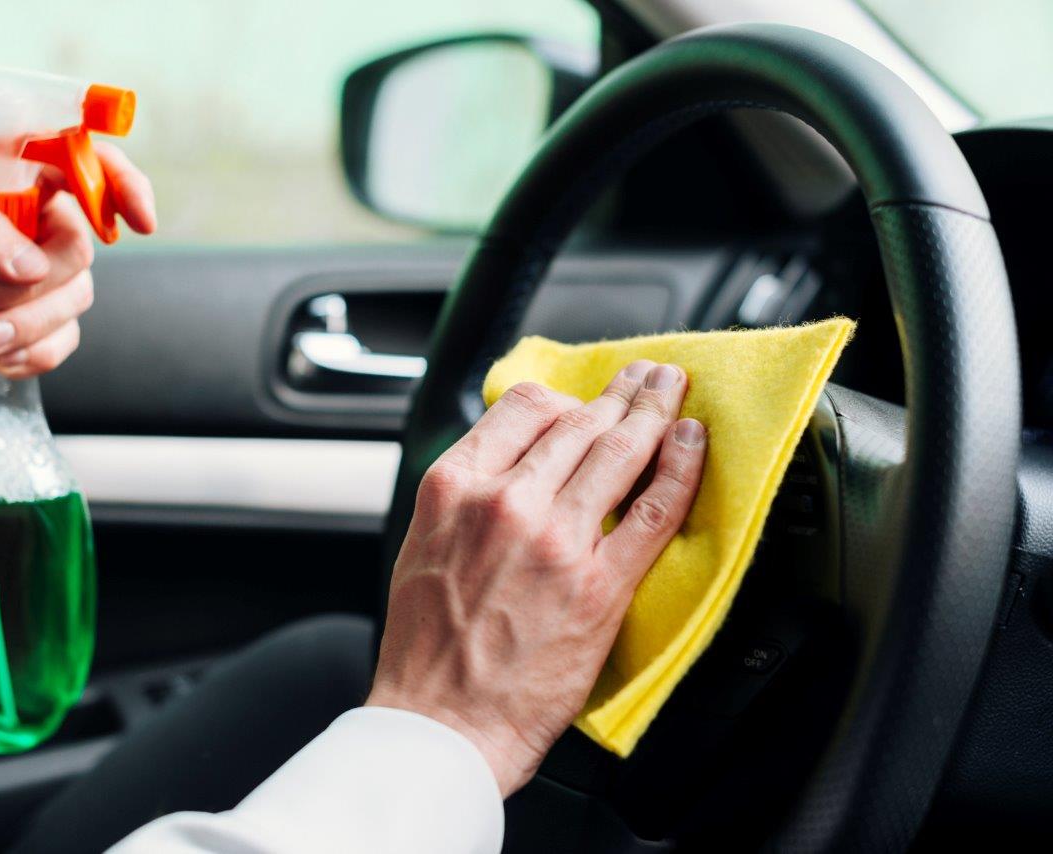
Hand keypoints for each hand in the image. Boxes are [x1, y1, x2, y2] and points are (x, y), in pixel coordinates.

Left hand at [0, 142, 156, 377]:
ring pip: (76, 299)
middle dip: (36, 287)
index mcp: (11, 175)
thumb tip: (27, 261)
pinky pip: (63, 339)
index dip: (122, 184)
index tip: (138, 223)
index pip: (85, 163)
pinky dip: (34, 354)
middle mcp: (34, 219)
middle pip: (80, 250)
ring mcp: (39, 271)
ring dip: (28, 324)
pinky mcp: (35, 317)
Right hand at [367, 362, 706, 794]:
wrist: (440, 722)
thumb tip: (510, 465)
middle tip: (647, 379)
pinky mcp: (600, 584)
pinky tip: (693, 442)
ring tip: (673, 392)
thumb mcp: (423, 545)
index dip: (565, 398)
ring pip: (620, 451)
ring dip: (655, 411)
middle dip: (621, 393)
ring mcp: (557, 539)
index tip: (585, 403)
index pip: (524, 407)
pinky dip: (681, 466)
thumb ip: (466, 496)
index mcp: (455, 486)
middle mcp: (505, 500)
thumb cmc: (427, 647)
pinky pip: (653, 508)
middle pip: (580, 421)